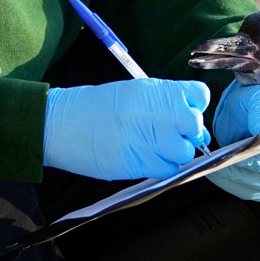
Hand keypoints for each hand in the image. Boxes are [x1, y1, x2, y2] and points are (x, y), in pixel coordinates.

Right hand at [43, 78, 210, 180]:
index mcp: (154, 91)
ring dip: (175, 153)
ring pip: (184, 152)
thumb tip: (194, 126)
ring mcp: (148, 139)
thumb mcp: (132, 93)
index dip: (194, 107)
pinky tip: (146, 158)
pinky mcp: (138, 163)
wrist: (59, 124)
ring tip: (154, 147)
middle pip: (195, 126)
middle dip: (187, 133)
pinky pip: (168, 170)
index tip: (183, 114)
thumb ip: (164, 105)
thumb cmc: (94, 108)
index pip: (199, 96)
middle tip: (169, 135)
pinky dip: (162, 167)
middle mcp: (155, 113)